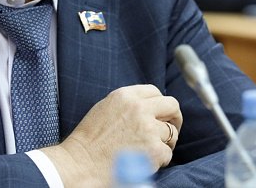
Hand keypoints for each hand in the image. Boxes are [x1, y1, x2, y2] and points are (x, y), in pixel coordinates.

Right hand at [43, 84, 181, 186]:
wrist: (81, 164)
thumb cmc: (89, 140)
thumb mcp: (106, 108)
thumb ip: (129, 103)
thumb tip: (151, 106)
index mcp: (126, 95)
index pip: (155, 91)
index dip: (160, 105)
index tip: (160, 114)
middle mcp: (139, 108)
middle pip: (172, 106)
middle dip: (174, 118)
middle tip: (170, 129)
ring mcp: (148, 129)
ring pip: (171, 133)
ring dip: (165, 142)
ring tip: (149, 150)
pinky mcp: (154, 150)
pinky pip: (168, 153)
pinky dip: (159, 159)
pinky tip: (144, 161)